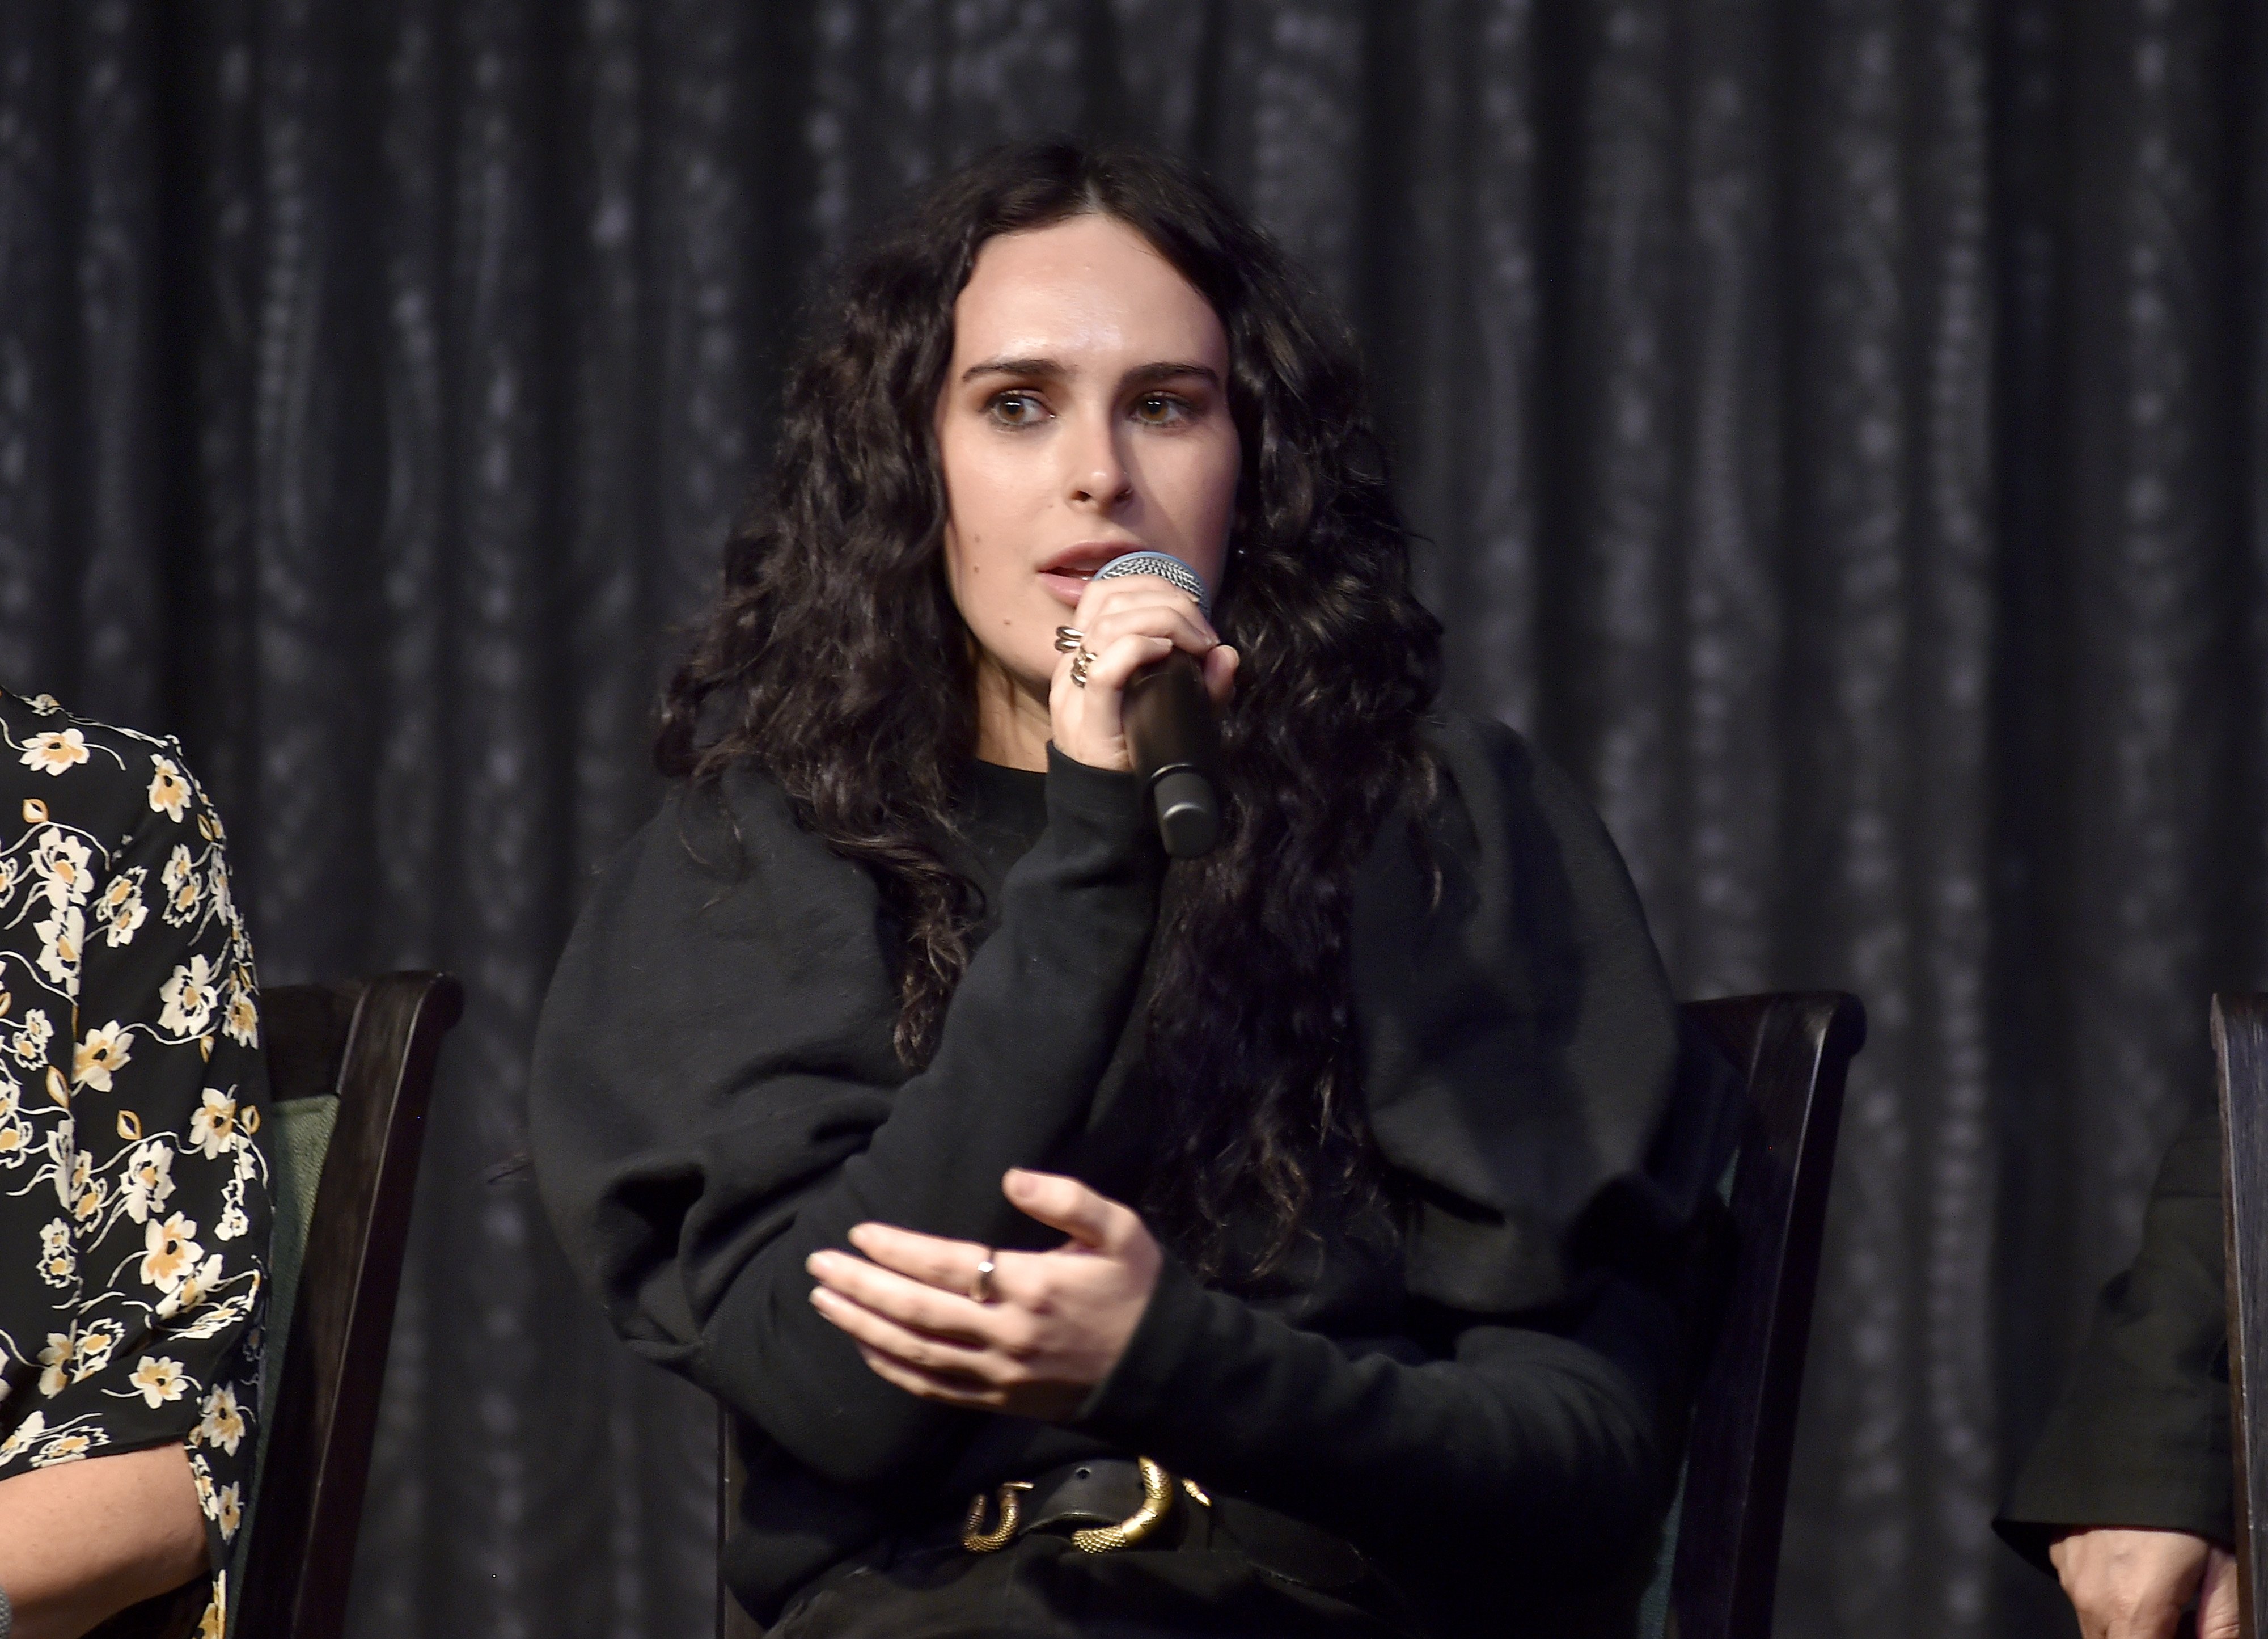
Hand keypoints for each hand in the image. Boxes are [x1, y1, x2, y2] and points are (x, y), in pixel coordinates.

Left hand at [805, 1168, 1162, 1420]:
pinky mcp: (998, 1402)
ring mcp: (998, 1375)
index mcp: (1032, 1287)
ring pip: (913, 1353)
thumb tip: (1011, 1177)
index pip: (946, 1266)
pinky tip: (864, 1347)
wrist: (1161, 1372)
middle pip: (915, 1311)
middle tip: (817, 1264)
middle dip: (859, 1287)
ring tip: (823, 1300)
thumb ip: (1067, 1198)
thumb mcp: (1120, 1230)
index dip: (896, 1250)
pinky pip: (932, 1389)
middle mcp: (1006, 1335)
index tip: (858, 1231)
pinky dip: (891, 1369)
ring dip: (862, 1327)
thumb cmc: (1137, 1291)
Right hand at [1049, 572, 1236, 770]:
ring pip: (1108, 625)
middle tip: (1203, 634)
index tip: (1195, 617)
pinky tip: (1166, 653)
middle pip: (1110, 600)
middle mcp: (1074, 668)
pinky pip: (1105, 670)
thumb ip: (1204, 685)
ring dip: (1163, 620)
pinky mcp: (1087, 722)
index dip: (1153, 588)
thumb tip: (1227, 654)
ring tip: (1195, 644)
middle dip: (1167, 602)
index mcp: (1088, 657)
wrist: (1113, 817)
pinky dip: (1139, 649)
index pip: (1106, 593)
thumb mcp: (1180, 715)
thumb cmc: (1143, 759)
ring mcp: (1076, 693)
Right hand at [2048, 1527, 2238, 1638]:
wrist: (2138, 1450)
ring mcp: (2071, 1575)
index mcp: (2133, 1610)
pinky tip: (2130, 1566)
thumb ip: (2222, 1628)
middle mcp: (2092, 1599)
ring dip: (2124, 1623)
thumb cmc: (2184, 1509)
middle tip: (2177, 1622)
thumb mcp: (2224, 1571)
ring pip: (2095, 1625)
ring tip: (2157, 1592)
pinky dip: (2105, 1594)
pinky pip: (2080, 1592)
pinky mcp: (2060, 1554)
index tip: (2186, 1635)